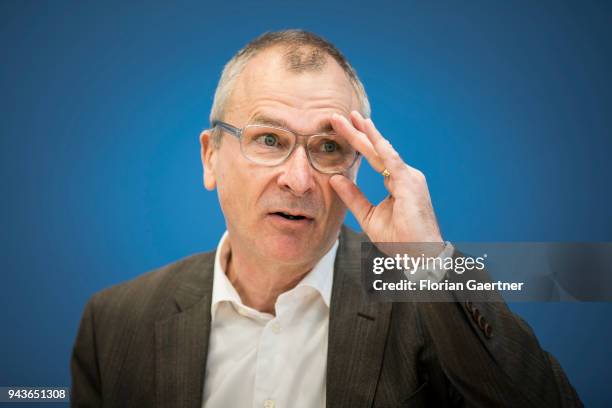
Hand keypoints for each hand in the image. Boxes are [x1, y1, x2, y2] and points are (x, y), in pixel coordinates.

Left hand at [329, 111, 443, 245]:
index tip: (341, 127)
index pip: (373, 157)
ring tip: (351, 118)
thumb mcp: (368, 215)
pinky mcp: (410, 184)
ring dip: (366, 134)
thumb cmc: (399, 240)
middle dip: (357, 132)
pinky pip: (393, 162)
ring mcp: (409, 178)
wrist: (419, 257)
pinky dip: (381, 147)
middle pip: (376, 150)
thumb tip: (335, 177)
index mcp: (397, 182)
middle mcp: (404, 175)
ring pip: (382, 151)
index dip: (357, 142)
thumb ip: (352, 196)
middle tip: (339, 115)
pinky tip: (369, 133)